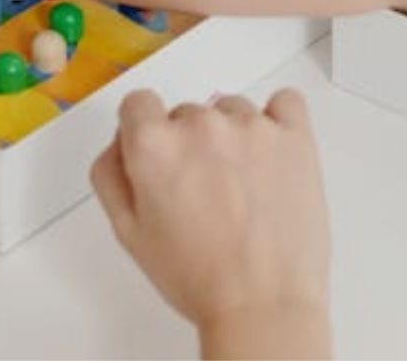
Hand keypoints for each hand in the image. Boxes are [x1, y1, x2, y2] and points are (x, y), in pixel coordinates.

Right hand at [90, 89, 331, 358]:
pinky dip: (278, 121)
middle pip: (186, 113)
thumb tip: (121, 143)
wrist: (263, 304)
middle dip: (189, 145)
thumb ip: (111, 175)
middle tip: (202, 193)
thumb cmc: (201, 277)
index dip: (144, 133)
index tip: (158, 154)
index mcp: (154, 146)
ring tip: (240, 189)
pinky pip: (285, 102)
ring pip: (231, 109)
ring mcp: (252, 126)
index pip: (138, 104)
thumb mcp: (129, 233)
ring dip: (232, 138)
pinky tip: (270, 154)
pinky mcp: (294, 135)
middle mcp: (201, 126)